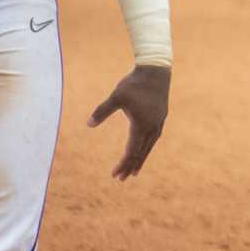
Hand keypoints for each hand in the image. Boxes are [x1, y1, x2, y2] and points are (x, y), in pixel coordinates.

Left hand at [89, 64, 169, 179]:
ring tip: (135, 171)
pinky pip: (153, 139)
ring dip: (141, 160)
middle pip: (141, 153)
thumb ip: (102, 111)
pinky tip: (144, 149)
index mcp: (141, 126)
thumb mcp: (116, 97)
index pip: (131, 152)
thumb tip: (88, 124)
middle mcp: (151, 128)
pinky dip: (147, 148)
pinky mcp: (161, 117)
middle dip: (130, 166)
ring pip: (149, 147)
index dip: (122, 164)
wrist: (155, 71)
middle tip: (122, 179)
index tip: (114, 174)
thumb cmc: (134, 83)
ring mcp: (158, 123)